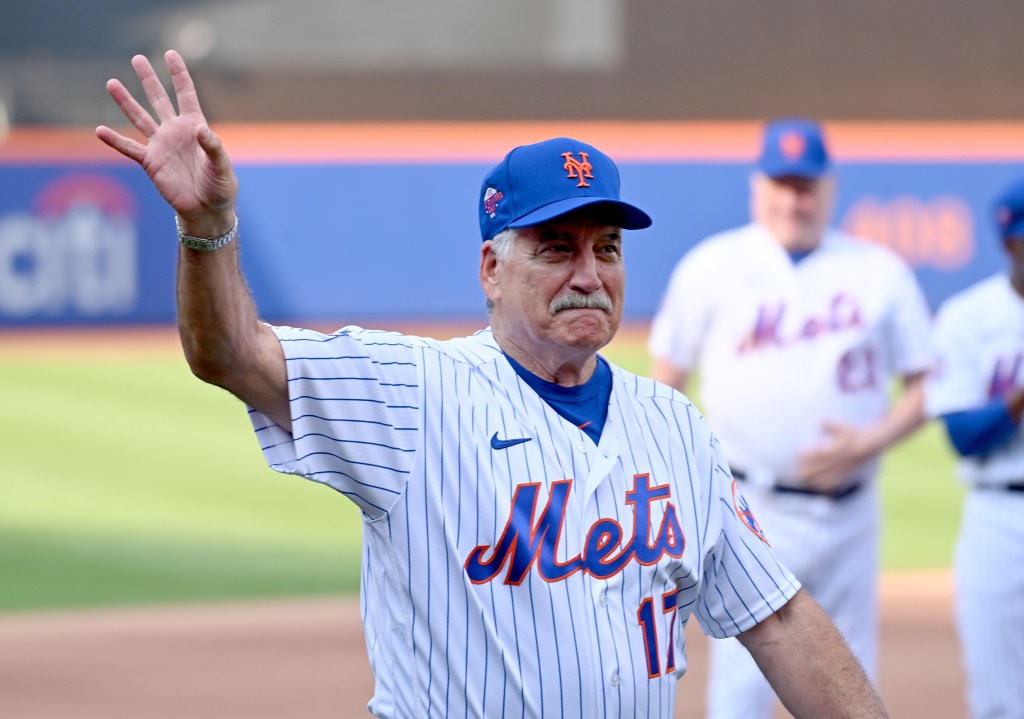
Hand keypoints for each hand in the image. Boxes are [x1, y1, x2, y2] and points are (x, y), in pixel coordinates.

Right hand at [95, 50, 237, 236]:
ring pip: (140, 118)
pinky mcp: (151, 163)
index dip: (179, 74)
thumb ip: (212, 147)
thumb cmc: (220, 186)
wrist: (207, 209)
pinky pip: (130, 149)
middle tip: (138, 58)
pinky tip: (99, 130)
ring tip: (112, 83)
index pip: (186, 94)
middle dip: (149, 79)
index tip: (170, 54)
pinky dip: (115, 141)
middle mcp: (175, 131)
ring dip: (126, 102)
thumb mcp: (222, 166)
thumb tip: (201, 130)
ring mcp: (161, 145)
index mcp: (195, 126)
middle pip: (159, 99)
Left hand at [795, 420, 876, 491]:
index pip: (818, 455)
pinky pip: (834, 484)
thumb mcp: (843, 426)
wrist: (872, 444)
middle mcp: (839, 461)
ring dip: (813, 480)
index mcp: (837, 450)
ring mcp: (842, 469)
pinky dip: (824, 487)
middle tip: (796, 471)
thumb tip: (819, 421)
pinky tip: (816, 487)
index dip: (806, 457)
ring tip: (803, 480)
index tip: (797, 455)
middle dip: (805, 471)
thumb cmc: (855, 433)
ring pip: (825, 479)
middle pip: (819, 470)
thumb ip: (830, 424)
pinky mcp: (846, 474)